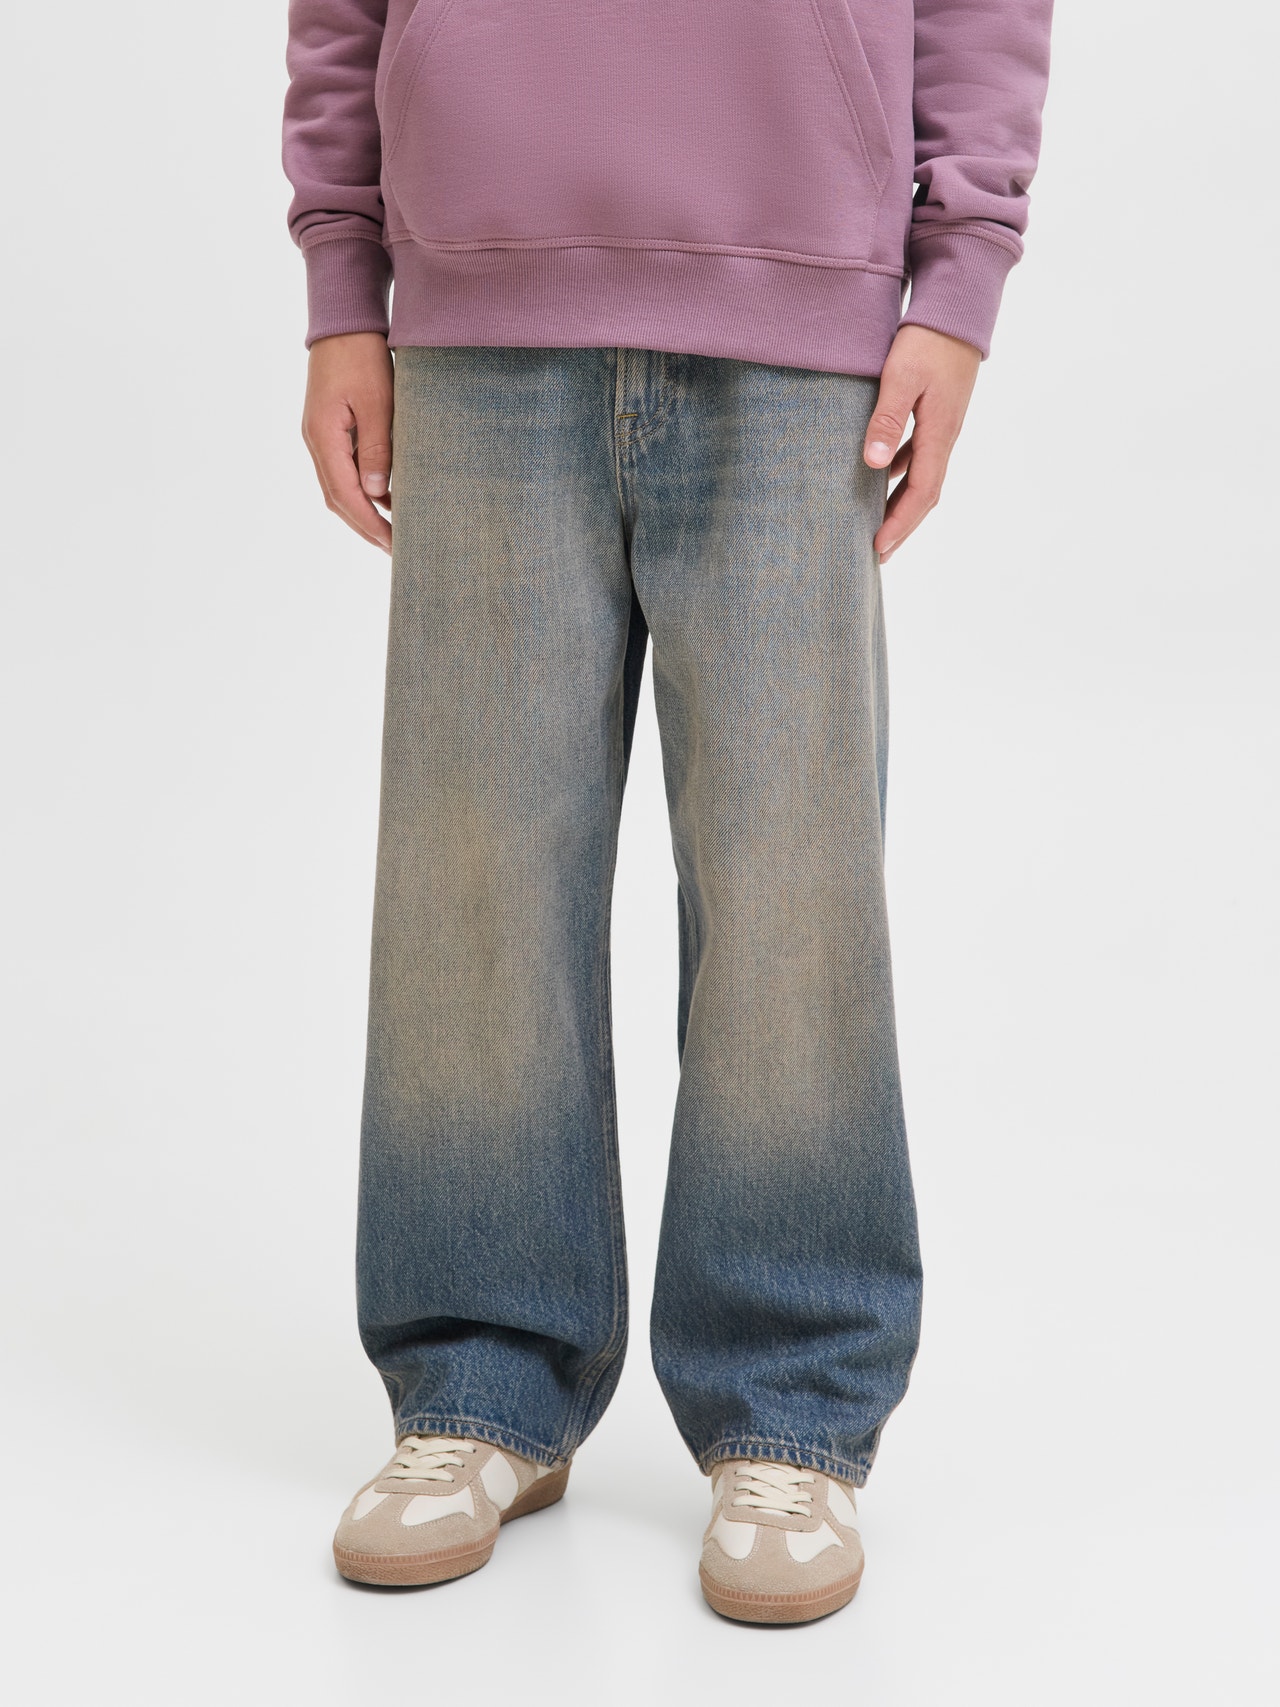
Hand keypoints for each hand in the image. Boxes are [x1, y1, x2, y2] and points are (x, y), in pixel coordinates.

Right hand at [301, 331, 394, 552]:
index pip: (345, 494)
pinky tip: (385, 498)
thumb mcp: (376, 401)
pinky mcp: (330, 430)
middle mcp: (316, 442)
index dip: (369, 523)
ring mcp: (320, 437)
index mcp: (323, 437)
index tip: (393, 543)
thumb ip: (376, 447)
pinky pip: (343, 470)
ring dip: (362, 512)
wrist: (343, 322)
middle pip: (337, 498)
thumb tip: (375, 492)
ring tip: (392, 531)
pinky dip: (362, 490)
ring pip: (338, 487)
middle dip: (365, 526)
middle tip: (395, 548)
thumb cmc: (361, 357)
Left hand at [862, 325, 980, 562]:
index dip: (900, 524)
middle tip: (877, 553)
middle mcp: (945, 435)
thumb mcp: (900, 377)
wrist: (958, 306)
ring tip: (876, 524)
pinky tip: (880, 477)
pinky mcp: (937, 412)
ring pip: (921, 476)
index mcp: (939, 433)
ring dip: (901, 503)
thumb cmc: (928, 338)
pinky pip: (918, 455)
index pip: (922, 493)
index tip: (878, 548)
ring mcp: (942, 425)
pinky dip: (900, 474)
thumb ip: (887, 420)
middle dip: (902, 525)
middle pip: (925, 493)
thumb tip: (874, 465)